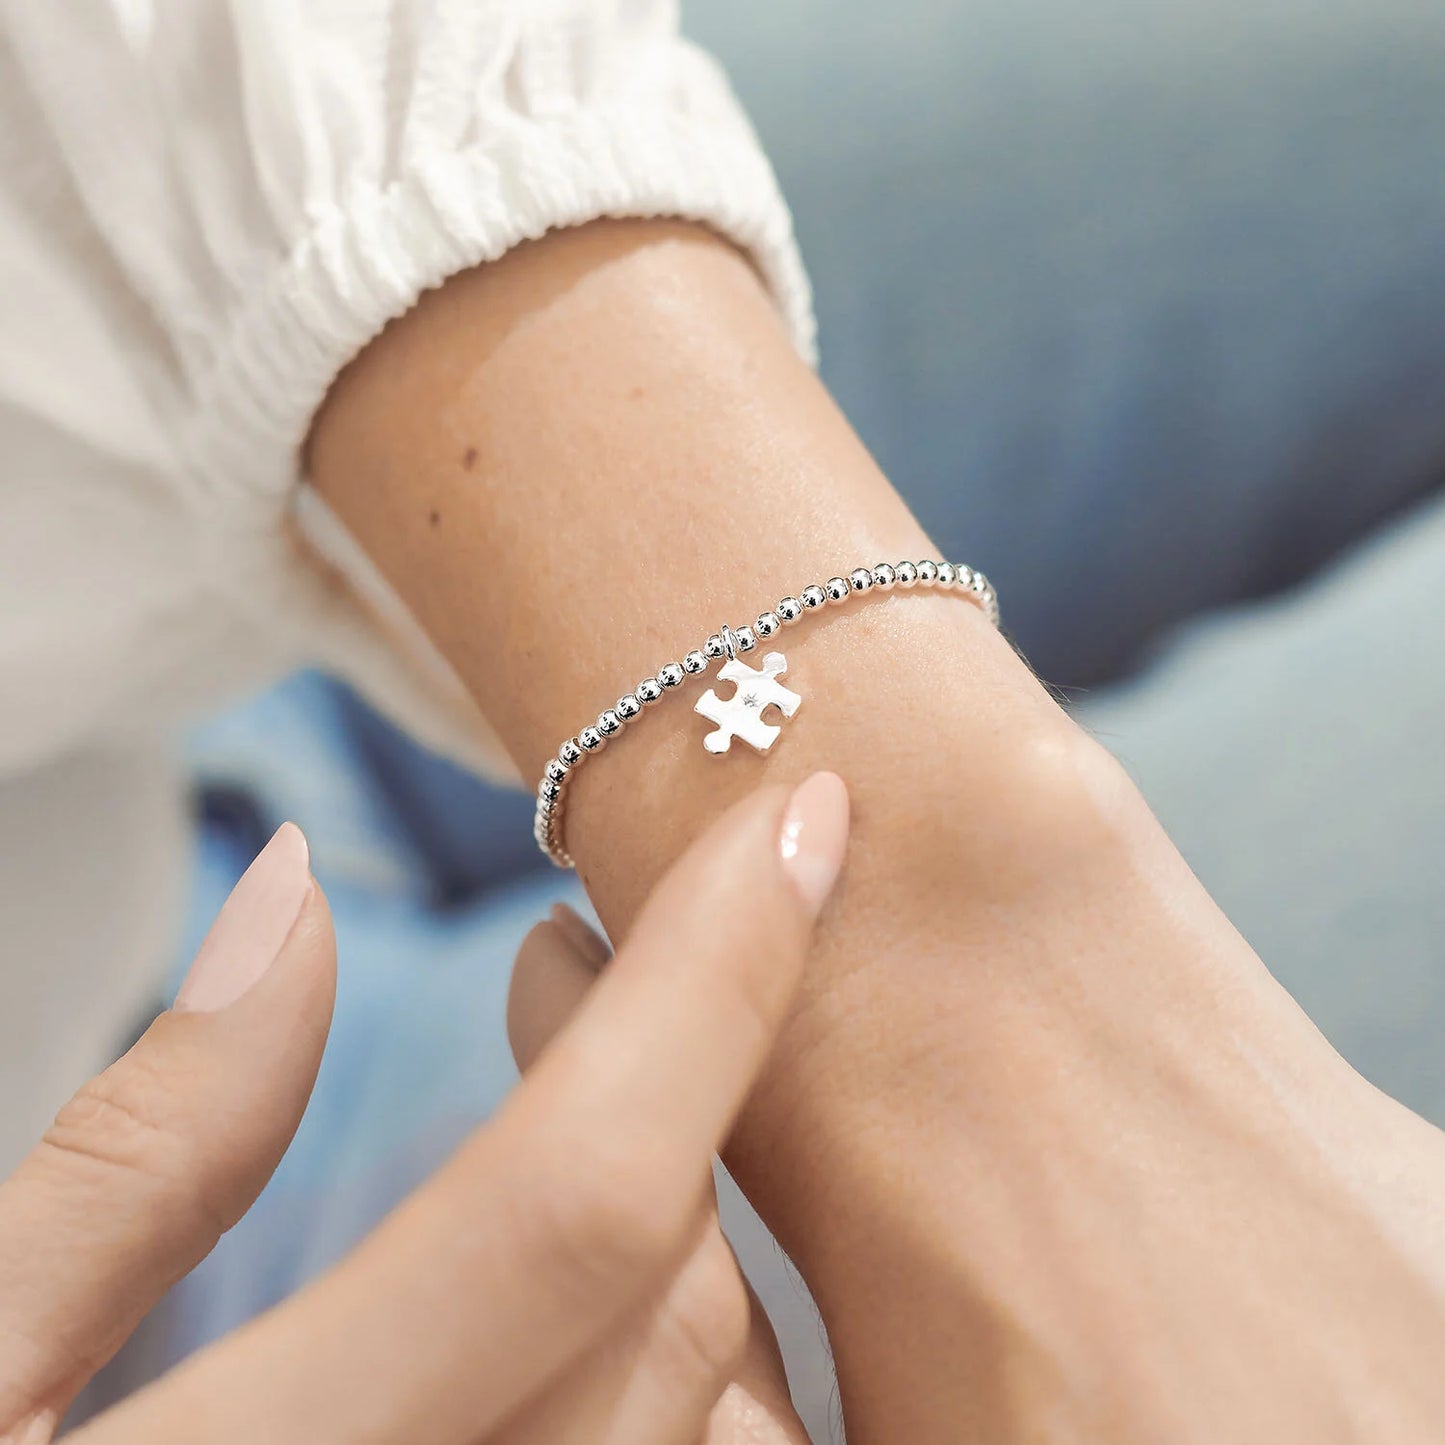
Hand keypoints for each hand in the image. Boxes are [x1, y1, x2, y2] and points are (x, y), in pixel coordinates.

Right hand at [0, 775, 845, 1443]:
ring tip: (594, 1106)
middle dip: (673, 1079)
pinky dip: (690, 1359)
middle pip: (670, 1295)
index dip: (711, 978)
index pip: (572, 1198)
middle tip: (574, 963)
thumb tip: (296, 897)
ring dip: (692, 1215)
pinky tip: (596, 1287)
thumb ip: (131, 1150)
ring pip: (719, 1404)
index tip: (799, 818)